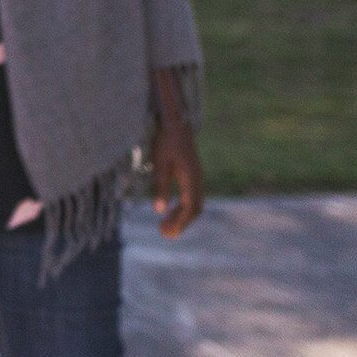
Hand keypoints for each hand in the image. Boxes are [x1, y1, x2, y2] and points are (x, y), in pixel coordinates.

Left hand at [150, 117, 203, 238]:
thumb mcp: (160, 164)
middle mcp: (198, 180)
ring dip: (181, 216)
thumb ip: (160, 186)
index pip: (189, 208)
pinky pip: (191, 197)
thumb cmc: (166, 141)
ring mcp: (197, 178)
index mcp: (191, 178)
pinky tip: (169, 211)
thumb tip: (159, 210)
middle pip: (194, 209)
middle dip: (180, 223)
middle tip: (164, 234)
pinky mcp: (192, 176)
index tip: (168, 233)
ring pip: (194, 204)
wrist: (176, 123)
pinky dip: (182, 208)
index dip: (180, 222)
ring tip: (164, 225)